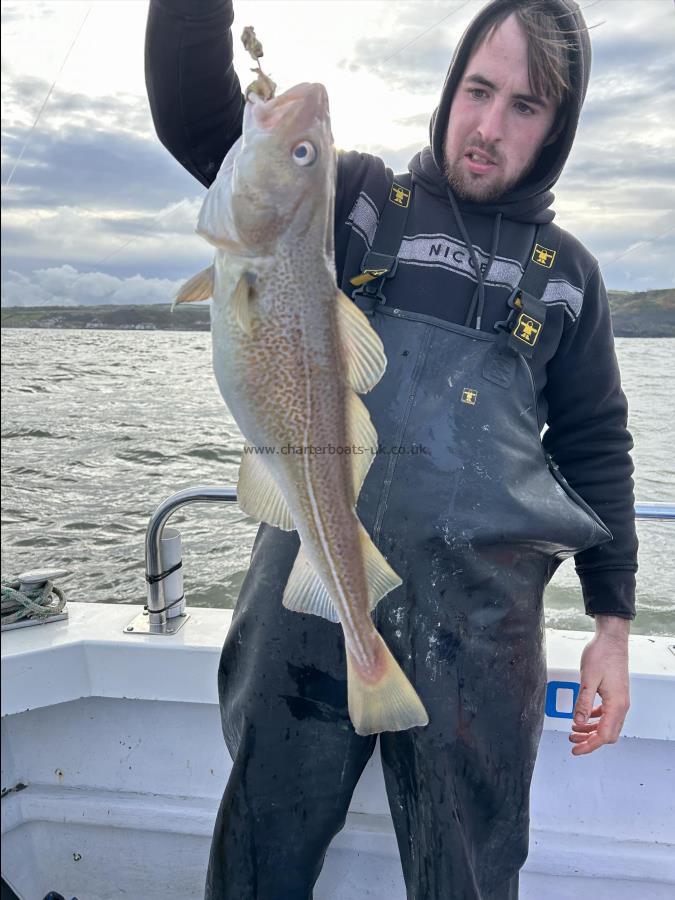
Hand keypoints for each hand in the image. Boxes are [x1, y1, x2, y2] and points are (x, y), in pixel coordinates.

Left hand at [569, 616, 629, 755]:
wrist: (611, 640)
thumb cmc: (602, 655)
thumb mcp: (587, 679)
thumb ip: (583, 702)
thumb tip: (577, 721)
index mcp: (616, 705)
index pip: (603, 735)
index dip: (589, 745)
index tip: (576, 750)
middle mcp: (621, 705)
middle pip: (608, 734)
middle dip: (590, 741)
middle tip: (573, 742)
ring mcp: (619, 700)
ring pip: (607, 725)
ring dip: (591, 730)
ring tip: (574, 731)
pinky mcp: (615, 694)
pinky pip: (606, 714)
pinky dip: (594, 719)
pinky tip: (583, 718)